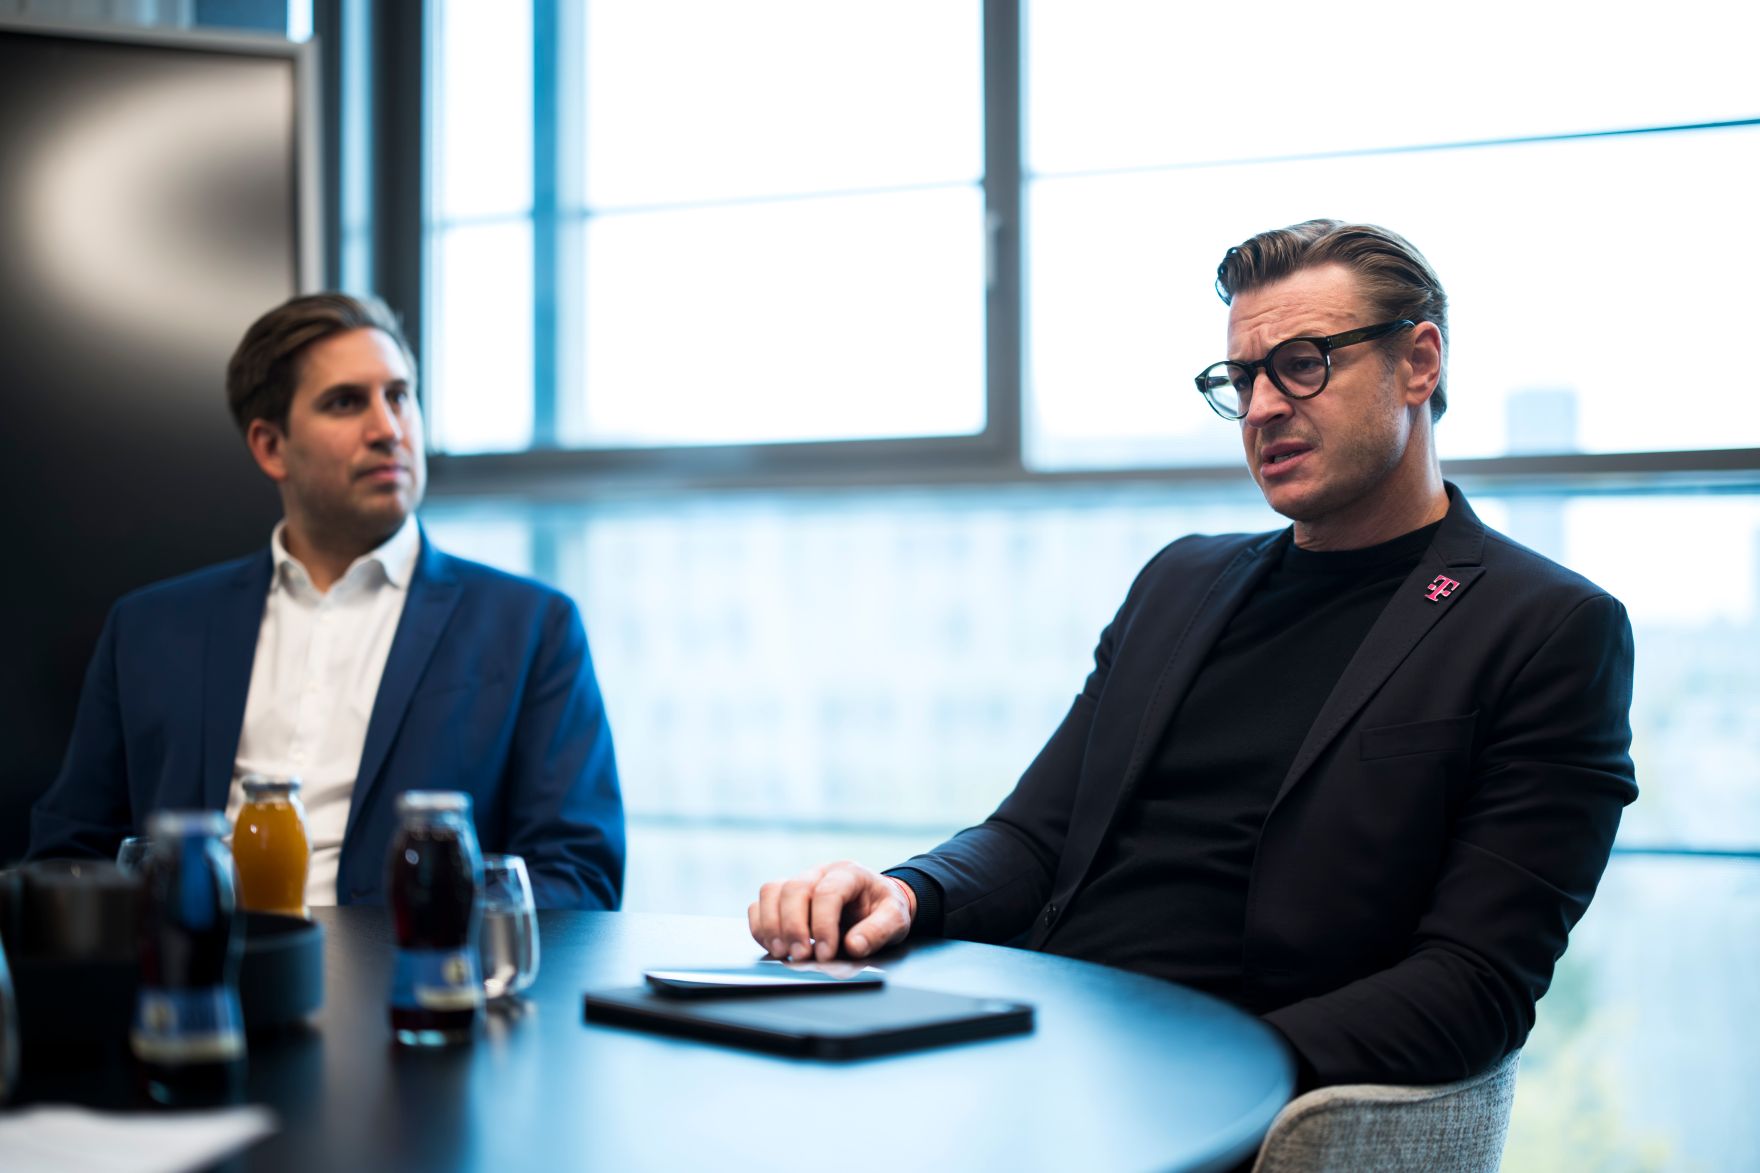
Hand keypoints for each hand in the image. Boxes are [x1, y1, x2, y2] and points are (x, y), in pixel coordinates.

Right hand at [748, 860, 915, 962]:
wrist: (875, 903)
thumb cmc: (883, 909)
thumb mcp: (896, 919)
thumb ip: (879, 931)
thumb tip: (854, 946)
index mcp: (849, 873)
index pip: (828, 892)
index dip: (823, 924)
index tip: (826, 954)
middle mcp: (819, 872)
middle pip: (794, 888)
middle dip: (794, 926)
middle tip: (801, 956)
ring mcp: (799, 882)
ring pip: (771, 892)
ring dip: (772, 925)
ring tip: (783, 953)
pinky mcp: (784, 897)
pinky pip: (760, 904)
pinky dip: (761, 927)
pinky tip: (775, 947)